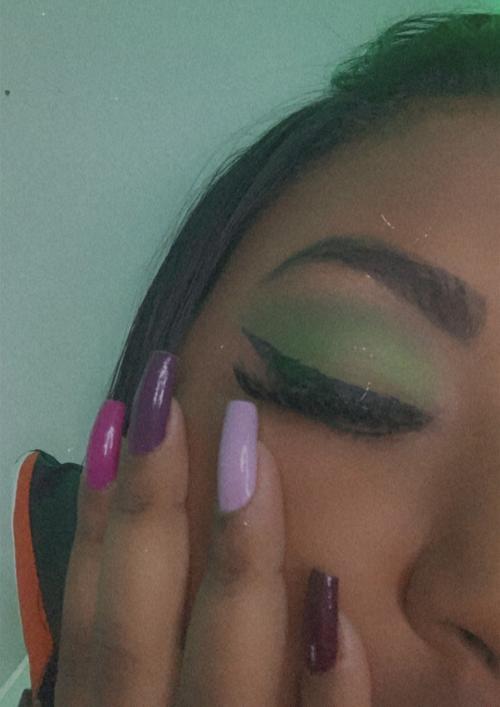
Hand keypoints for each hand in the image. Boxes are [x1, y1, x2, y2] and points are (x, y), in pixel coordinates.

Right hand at [54, 396, 371, 705]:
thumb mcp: (133, 692)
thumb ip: (137, 630)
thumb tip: (127, 518)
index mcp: (108, 706)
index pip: (91, 609)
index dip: (96, 515)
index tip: (116, 417)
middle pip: (137, 630)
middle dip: (151, 509)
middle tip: (169, 398)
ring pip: (221, 672)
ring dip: (236, 563)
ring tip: (250, 453)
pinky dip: (326, 685)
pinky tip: (332, 595)